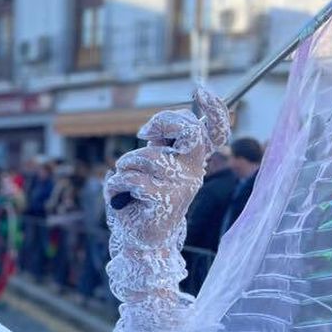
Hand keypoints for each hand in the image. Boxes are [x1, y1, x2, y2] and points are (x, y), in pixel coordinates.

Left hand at [104, 87, 229, 331]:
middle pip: (189, 130)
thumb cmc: (141, 202)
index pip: (214, 132)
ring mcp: (181, 187)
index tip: (200, 89)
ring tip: (127, 184)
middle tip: (143, 134)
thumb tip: (152, 128)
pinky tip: (122, 200)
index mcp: (192, 162)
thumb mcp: (150, 168)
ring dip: (125, 167)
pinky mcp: (163, 201)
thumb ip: (156, 146)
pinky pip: (129, 179)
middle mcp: (194, 172)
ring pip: (144, 157)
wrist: (140, 241)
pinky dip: (116, 187)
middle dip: (162, 123)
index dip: (213, 108)